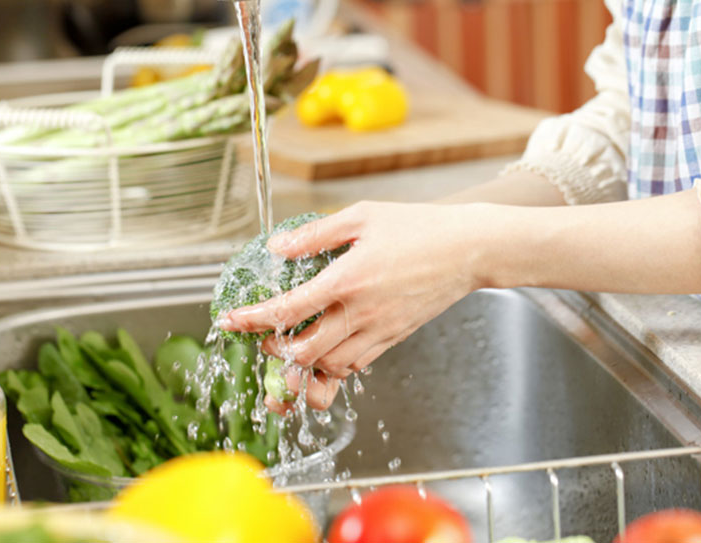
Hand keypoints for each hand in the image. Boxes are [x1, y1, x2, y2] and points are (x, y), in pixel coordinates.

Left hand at [219, 201, 486, 410]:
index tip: (230, 321)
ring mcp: (379, 330)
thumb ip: (315, 234)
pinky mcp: (394, 338)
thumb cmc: (419, 227)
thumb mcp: (362, 216)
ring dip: (303, 366)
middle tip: (263, 337)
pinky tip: (326, 353)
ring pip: (330, 367)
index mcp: (347, 279)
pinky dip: (334, 367)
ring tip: (290, 350)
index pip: (288, 309)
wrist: (469, 249)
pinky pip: (357, 366)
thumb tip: (277, 246)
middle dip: (275, 350)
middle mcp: (361, 312)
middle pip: (304, 351)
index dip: (253, 319)